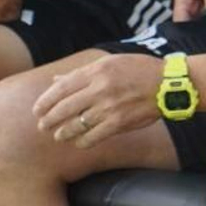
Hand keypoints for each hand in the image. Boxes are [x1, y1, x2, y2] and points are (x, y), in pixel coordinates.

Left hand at [34, 54, 164, 148]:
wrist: (168, 83)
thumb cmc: (139, 70)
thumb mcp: (109, 63)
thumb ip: (81, 73)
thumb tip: (55, 80)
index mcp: (96, 71)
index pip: (61, 88)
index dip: (45, 101)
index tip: (37, 110)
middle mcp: (100, 88)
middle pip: (64, 108)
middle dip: (49, 120)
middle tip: (42, 126)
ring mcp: (109, 107)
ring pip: (76, 125)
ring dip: (64, 133)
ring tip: (60, 135)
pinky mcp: (119, 122)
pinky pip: (93, 137)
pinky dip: (82, 141)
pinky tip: (79, 142)